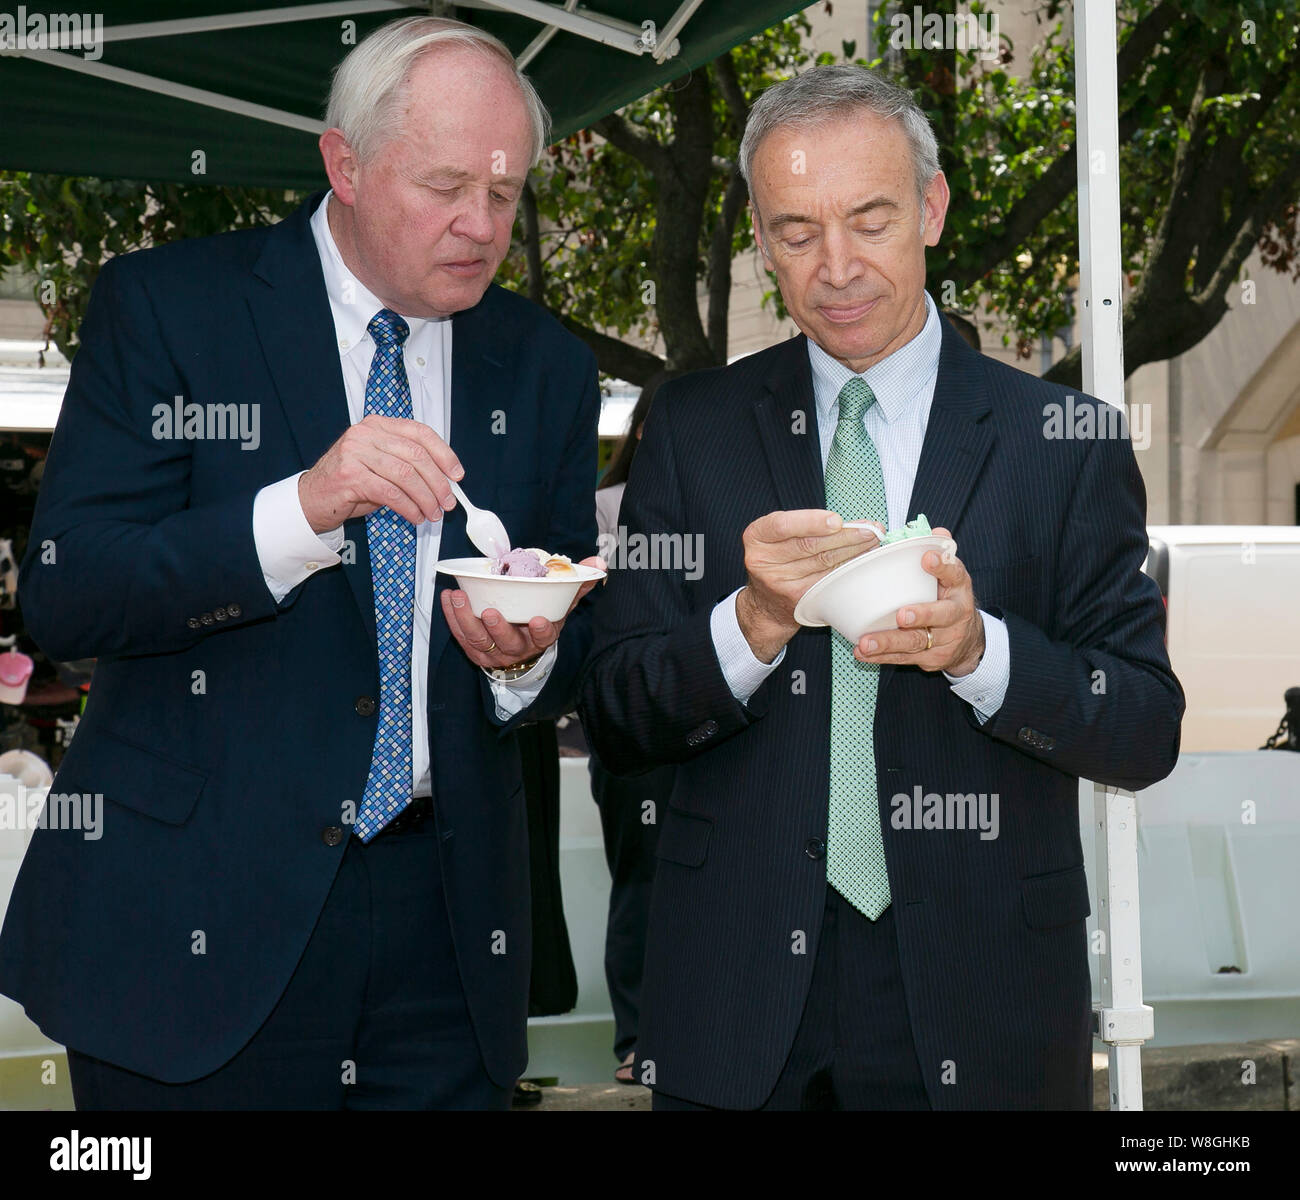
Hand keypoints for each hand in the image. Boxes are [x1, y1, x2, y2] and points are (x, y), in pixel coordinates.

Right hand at [298, 414, 462, 533]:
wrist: (312, 499)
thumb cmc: (350, 483)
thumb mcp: (380, 466)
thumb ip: (407, 465)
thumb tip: (444, 482)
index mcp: (378, 425)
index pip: (420, 432)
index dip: (444, 454)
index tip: (457, 474)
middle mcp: (366, 434)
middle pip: (416, 455)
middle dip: (438, 482)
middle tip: (448, 502)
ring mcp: (355, 453)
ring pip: (406, 475)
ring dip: (426, 498)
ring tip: (433, 513)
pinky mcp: (350, 476)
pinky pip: (391, 493)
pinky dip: (409, 507)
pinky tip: (415, 516)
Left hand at [441, 556, 605, 670]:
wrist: (521, 647)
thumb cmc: (540, 617)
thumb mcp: (561, 603)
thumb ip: (578, 582)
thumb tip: (598, 563)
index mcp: (541, 636)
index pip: (545, 637)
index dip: (542, 630)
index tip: (539, 620)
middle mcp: (518, 648)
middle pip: (508, 642)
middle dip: (498, 628)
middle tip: (490, 612)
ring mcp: (494, 651)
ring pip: (478, 640)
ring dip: (466, 619)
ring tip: (459, 597)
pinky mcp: (474, 651)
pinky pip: (460, 635)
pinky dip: (452, 617)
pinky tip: (448, 597)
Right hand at [736, 510, 880, 662]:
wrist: (767, 602)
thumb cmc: (779, 558)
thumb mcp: (778, 536)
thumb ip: (806, 524)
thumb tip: (852, 523)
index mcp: (756, 537)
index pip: (783, 526)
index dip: (812, 522)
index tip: (837, 521)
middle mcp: (762, 560)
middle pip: (809, 545)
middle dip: (844, 535)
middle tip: (870, 529)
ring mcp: (779, 582)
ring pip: (822, 562)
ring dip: (852, 550)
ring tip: (872, 540)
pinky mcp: (797, 598)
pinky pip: (828, 579)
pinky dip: (848, 567)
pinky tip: (862, 559)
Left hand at [854, 527, 984, 674]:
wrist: (969, 641)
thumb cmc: (948, 599)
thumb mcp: (950, 576)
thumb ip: (939, 555)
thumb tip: (935, 530)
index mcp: (959, 588)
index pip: (955, 574)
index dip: (943, 566)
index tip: (927, 558)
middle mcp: (956, 614)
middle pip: (941, 615)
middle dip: (921, 615)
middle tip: (901, 616)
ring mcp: (946, 639)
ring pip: (917, 641)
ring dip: (889, 642)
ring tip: (866, 642)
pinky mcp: (932, 658)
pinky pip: (905, 658)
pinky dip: (882, 657)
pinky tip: (863, 653)